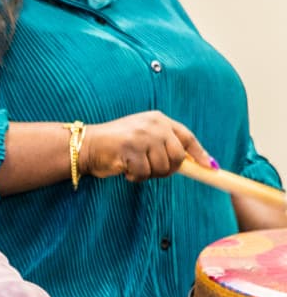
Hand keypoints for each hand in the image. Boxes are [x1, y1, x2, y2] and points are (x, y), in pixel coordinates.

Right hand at [81, 111, 212, 181]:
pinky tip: (125, 169)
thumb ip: (164, 144)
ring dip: (148, 174)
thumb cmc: (115, 145)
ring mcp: (143, 136)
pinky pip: (145, 173)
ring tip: (134, 167)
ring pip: (162, 168)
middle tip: (151, 171)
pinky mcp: (132, 149)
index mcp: (159, 119)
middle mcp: (154, 125)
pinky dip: (136, 177)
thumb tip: (190, 163)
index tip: (209, 167)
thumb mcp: (143, 136)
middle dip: (168, 170)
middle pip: (177, 157)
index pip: (187, 137)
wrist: (87, 145)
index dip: (199, 154)